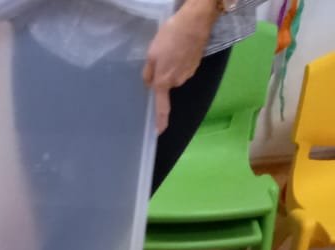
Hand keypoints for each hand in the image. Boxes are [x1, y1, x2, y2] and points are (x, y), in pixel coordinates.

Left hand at [143, 4, 211, 133]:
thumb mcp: (151, 54)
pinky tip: (180, 48)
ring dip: (172, 67)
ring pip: (175, 76)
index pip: (161, 107)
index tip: (159, 132)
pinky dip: (181, 61)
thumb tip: (149, 85)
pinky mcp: (196, 65)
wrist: (195, 22)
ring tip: (172, 50)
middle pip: (167, 86)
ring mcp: (189, 74)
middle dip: (163, 77)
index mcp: (164, 82)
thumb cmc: (170, 36)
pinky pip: (184, 68)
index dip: (160, 120)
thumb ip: (148, 72)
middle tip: (161, 59)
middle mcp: (178, 82)